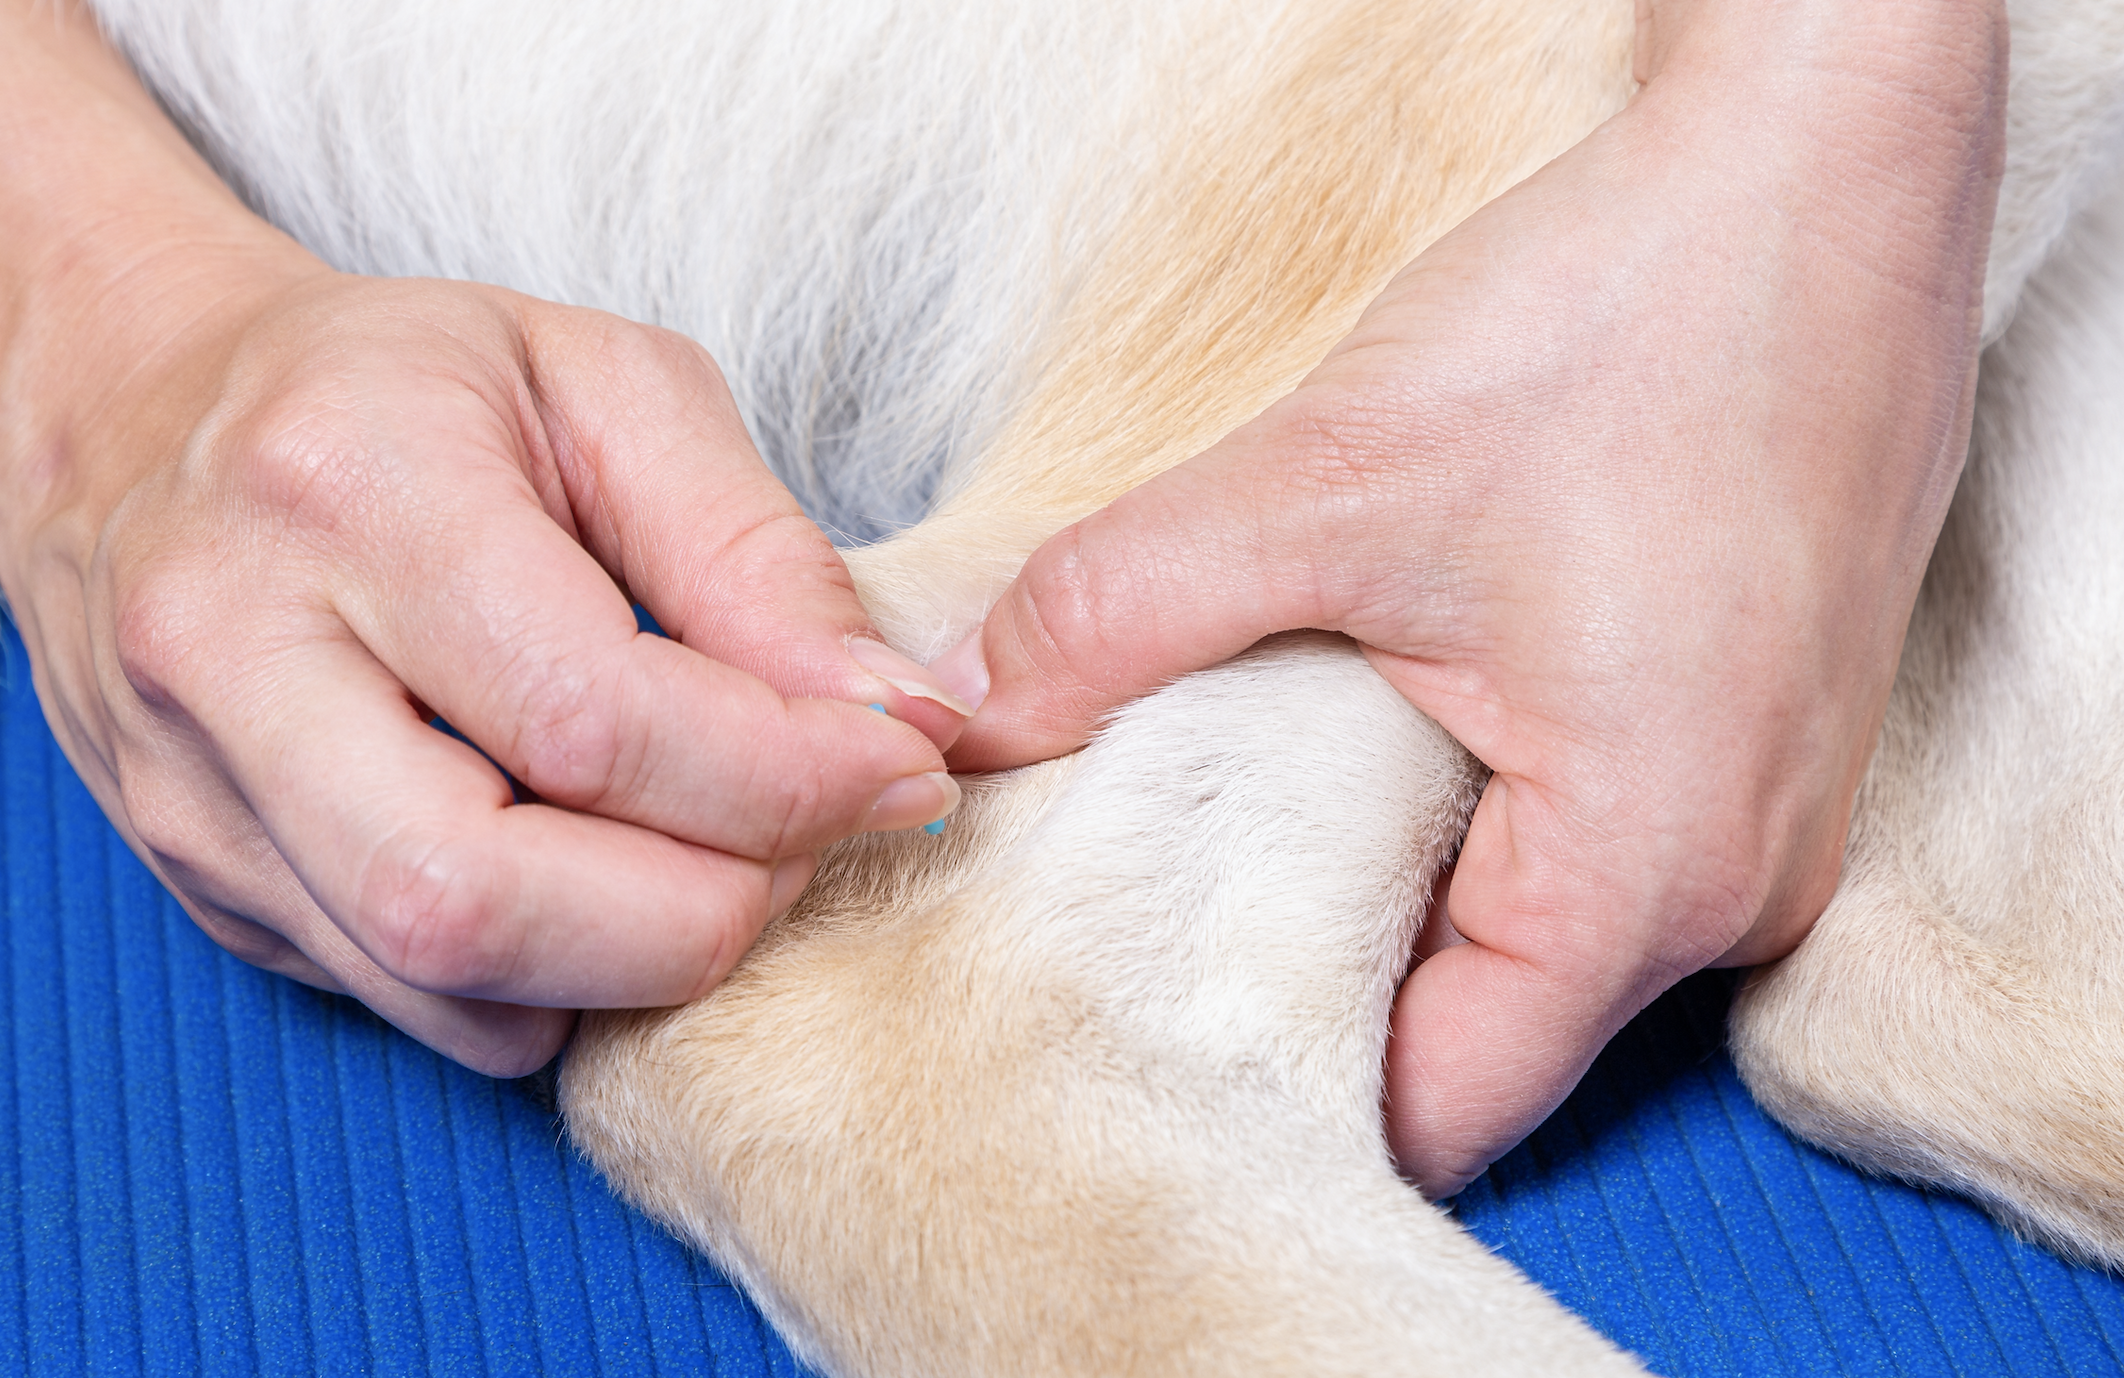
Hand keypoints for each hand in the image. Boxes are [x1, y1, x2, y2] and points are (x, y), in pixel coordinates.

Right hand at [2, 262, 969, 1074]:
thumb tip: (894, 716)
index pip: (588, 716)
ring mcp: (196, 792)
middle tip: (812, 840)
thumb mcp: (606, 388)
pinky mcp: (204, 881)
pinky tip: (599, 874)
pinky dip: (553, 980)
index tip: (901, 766)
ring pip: (444, 982)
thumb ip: (754, 553)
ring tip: (718, 849)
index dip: (783, 777)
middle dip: (705, 912)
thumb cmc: (407, 387)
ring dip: (637, 957)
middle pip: (484, 897)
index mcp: (349, 490)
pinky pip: (413, 1003)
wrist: (144, 416)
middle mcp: (233, 657)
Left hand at [929, 0, 2005, 1191]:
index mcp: (1649, 873)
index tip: (1126, 1034)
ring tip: (1231, 814)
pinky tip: (1356, 728)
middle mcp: (1728, 883)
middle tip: (1140, 920)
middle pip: (1477, 1029)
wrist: (1823, 168)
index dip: (1267, 1083)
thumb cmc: (1633, 322)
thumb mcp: (1334, 480)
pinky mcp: (1739, 732)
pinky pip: (1575, 839)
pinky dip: (1458, 810)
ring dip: (1380, 883)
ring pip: (1520, 931)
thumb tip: (962, 712)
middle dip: (1304, 982)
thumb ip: (1123, 612)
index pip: (1440, 1105)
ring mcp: (1751, 810)